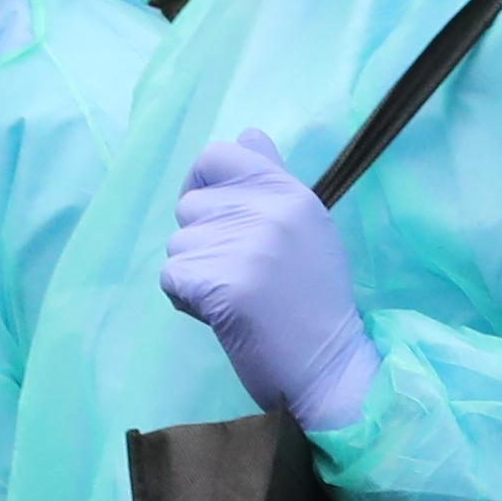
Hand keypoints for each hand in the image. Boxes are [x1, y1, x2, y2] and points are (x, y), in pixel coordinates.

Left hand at [160, 132, 384, 438]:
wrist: (329, 367)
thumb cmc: (314, 300)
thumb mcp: (306, 227)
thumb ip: (272, 179)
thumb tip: (246, 133)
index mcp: (290, 192)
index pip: (217, 155)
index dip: (202, 184)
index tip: (214, 216)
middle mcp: (270, 210)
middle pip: (190, 206)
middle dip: (201, 241)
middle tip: (241, 274)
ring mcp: (246, 246)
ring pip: (178, 244)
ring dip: (195, 274)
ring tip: (237, 297)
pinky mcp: (223, 284)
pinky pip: (172, 277)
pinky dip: (187, 300)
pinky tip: (223, 315)